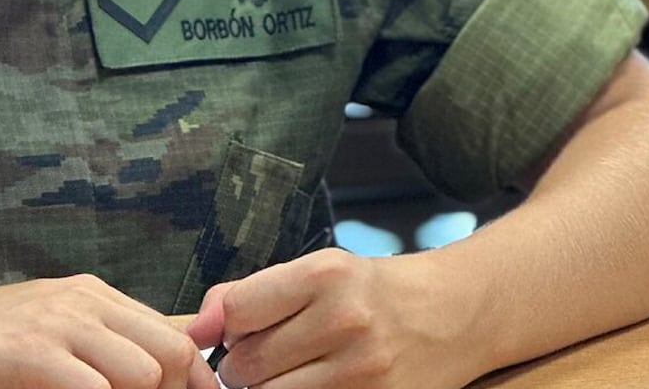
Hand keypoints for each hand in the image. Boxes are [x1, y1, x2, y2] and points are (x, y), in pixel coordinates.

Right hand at [0, 274, 217, 388]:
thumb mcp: (50, 331)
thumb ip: (107, 341)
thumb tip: (175, 356)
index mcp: (93, 294)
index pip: (177, 334)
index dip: (194, 381)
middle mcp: (82, 300)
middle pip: (173, 353)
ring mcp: (56, 323)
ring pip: (143, 373)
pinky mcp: (28, 353)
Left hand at [187, 250, 478, 388]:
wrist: (452, 315)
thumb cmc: (369, 291)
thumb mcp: (313, 270)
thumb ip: (248, 293)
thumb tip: (196, 329)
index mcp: (324, 275)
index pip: (237, 312)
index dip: (226, 327)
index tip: (238, 330)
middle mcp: (345, 320)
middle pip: (248, 363)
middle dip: (241, 365)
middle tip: (263, 355)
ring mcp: (364, 370)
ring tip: (287, 371)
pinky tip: (310, 383)